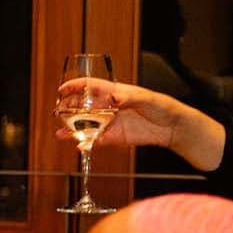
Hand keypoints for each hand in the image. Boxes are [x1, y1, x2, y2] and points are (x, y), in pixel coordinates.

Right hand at [53, 77, 224, 168]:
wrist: (174, 127)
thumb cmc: (163, 106)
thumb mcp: (147, 98)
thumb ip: (129, 98)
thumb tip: (113, 98)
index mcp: (115, 92)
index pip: (90, 86)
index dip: (75, 87)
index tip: (62, 90)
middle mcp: (108, 106)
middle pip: (83, 106)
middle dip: (69, 109)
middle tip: (58, 114)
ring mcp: (110, 122)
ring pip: (86, 124)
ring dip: (72, 129)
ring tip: (61, 133)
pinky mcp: (114, 137)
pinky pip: (96, 140)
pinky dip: (86, 143)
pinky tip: (79, 146)